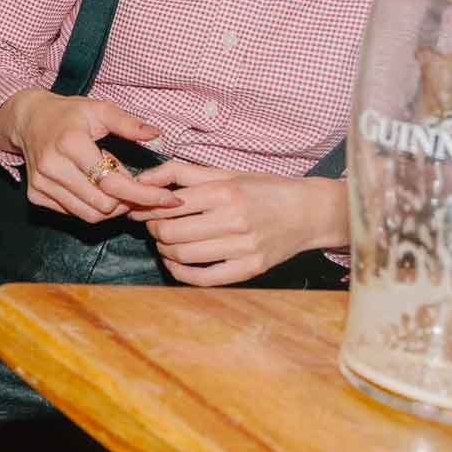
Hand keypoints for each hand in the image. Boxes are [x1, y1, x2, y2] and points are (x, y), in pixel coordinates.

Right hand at [0, 90, 177, 222]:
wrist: (29, 119)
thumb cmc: (68, 114)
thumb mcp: (100, 109)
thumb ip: (128, 123)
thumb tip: (156, 134)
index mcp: (70, 143)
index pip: (112, 182)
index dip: (144, 194)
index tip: (168, 198)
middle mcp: (52, 166)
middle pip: (103, 204)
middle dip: (128, 201)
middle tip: (138, 187)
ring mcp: (41, 183)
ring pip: (89, 215)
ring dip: (112, 208)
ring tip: (116, 186)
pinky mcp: (36, 195)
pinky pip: (74, 213)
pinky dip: (91, 207)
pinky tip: (94, 188)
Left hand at [128, 162, 346, 285]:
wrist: (309, 212)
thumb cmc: (263, 189)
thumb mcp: (224, 172)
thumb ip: (180, 172)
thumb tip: (143, 177)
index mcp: (224, 192)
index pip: (168, 206)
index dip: (147, 210)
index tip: (142, 211)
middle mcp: (233, 220)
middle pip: (171, 233)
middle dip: (154, 231)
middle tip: (155, 227)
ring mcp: (243, 248)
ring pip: (183, 256)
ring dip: (164, 250)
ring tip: (167, 242)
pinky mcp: (251, 269)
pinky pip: (204, 279)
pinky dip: (181, 273)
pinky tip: (176, 263)